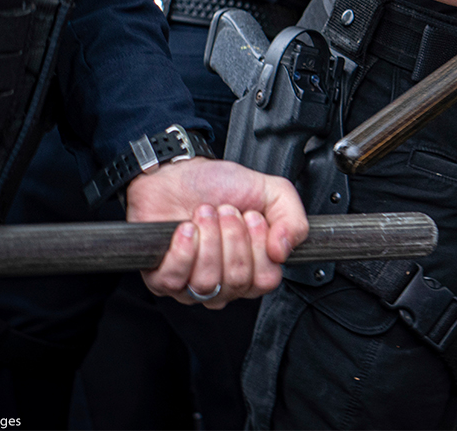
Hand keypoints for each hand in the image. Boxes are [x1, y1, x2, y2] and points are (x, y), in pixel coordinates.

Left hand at [125, 157, 307, 307]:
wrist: (177, 172)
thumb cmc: (218, 184)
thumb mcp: (271, 191)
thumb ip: (293, 219)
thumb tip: (284, 249)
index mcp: (253, 266)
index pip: (266, 279)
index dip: (259, 247)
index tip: (252, 217)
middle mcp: (225, 281)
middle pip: (237, 280)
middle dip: (232, 237)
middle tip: (226, 211)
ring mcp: (193, 284)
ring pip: (208, 281)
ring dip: (208, 239)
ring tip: (205, 215)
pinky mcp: (163, 279)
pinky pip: (176, 279)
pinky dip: (183, 249)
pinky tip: (186, 229)